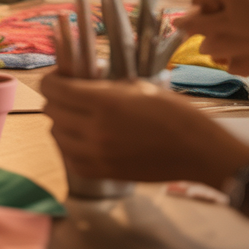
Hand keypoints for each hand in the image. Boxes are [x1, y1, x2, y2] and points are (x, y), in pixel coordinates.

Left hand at [41, 74, 248, 188]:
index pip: (53, 88)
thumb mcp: (140, 86)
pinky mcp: (102, 172)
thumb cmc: (176, 114)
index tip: (59, 77)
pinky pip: (69, 158)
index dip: (51, 79)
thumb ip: (106, 84)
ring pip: (55, 135)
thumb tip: (86, 80)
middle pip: (50, 111)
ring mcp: (96, 154)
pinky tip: (83, 138)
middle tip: (69, 94)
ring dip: (61, 123)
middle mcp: (94, 129)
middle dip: (56, 99)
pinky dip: (70, 146)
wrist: (198, 151)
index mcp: (103, 102)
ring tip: (77, 116)